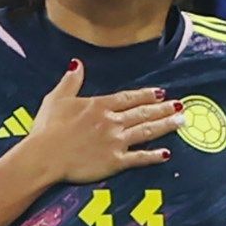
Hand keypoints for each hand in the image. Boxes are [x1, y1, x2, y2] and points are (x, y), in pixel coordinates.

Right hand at [24, 63, 182, 183]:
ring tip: (181, 122)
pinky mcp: (115, 162)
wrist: (44, 156)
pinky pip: (139, 158)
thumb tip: (77, 63)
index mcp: (100, 105)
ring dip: (165, 126)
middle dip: (163, 109)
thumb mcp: (57, 98)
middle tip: (180, 106)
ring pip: (146, 131)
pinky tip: (166, 154)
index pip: (129, 98)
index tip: (162, 93)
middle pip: (143, 113)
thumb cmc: (47, 128)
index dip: (147, 95)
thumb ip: (71, 81)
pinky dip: (154, 156)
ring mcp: (116, 142)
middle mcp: (112, 121)